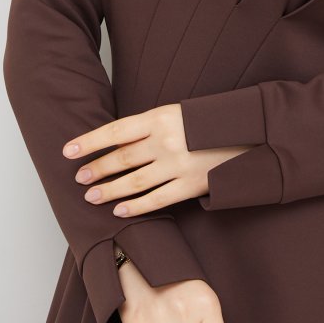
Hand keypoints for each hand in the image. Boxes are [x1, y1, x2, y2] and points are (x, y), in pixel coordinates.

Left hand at [62, 102, 252, 216]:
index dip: (89, 141)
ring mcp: (178, 165)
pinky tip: (120, 210)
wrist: (255, 134)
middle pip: (120, 158)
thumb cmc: (215, 121)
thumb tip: (120, 140)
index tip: (68, 150)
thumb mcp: (183, 112)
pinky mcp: (191, 185)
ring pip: (134, 181)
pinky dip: (135, 206)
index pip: (115, 131)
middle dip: (96, 169)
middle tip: (79, 178)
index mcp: (161, 117)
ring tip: (91, 195)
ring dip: (109, 190)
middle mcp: (166, 141)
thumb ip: (153, 124)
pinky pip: (156, 200)